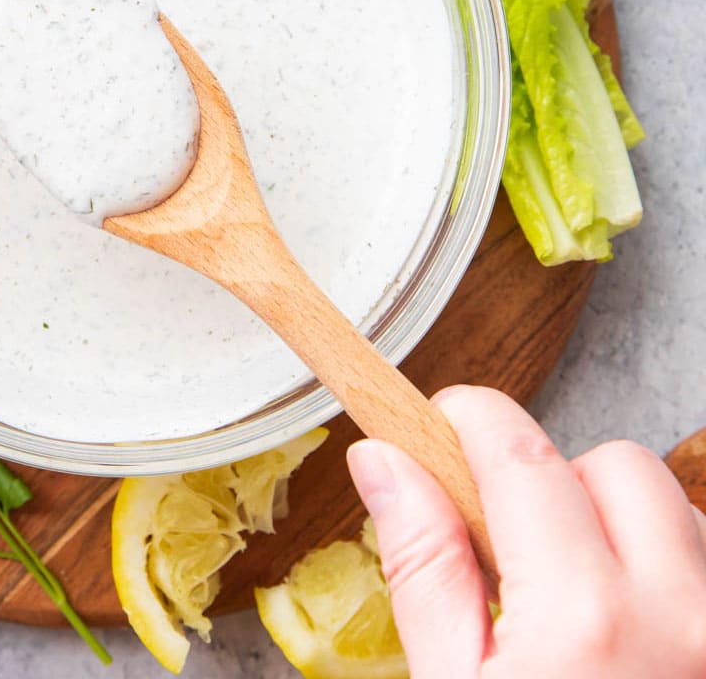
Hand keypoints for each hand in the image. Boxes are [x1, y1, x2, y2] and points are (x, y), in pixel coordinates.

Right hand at [348, 385, 705, 677]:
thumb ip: (423, 563)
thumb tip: (381, 459)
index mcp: (584, 619)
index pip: (519, 450)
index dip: (471, 418)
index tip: (446, 424)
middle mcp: (685, 615)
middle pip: (615, 464)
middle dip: (556, 480)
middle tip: (517, 546)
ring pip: (681, 512)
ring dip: (624, 529)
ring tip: (586, 604)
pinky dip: (678, 576)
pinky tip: (642, 638)